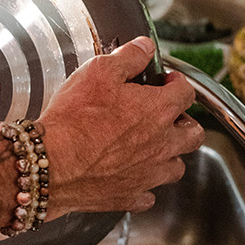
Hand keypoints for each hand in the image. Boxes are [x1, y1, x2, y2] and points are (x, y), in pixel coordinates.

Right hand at [39, 36, 204, 217]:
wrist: (51, 163)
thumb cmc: (73, 119)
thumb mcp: (99, 71)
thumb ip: (128, 57)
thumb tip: (144, 48)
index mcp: (158, 110)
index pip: (187, 93)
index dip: (177, 83)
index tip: (166, 82)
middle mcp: (161, 144)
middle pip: (194, 135)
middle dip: (184, 122)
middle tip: (167, 115)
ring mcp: (148, 174)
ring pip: (176, 167)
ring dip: (170, 155)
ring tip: (153, 146)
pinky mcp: (129, 196)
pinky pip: (148, 195)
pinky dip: (144, 184)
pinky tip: (131, 175)